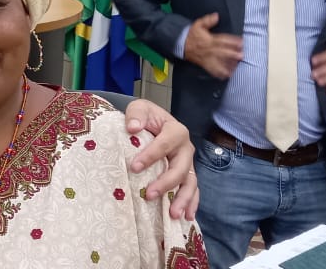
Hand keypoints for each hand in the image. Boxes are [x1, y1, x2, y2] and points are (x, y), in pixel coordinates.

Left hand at [124, 99, 198, 220]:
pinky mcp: (186, 175)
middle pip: (180, 168)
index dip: (150, 156)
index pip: (164, 144)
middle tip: (149, 195)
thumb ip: (136, 114)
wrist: (152, 122)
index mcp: (176, 131)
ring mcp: (187, 163)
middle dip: (166, 183)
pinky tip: (186, 217)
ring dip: (183, 199)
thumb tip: (133, 127)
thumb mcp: (139, 108)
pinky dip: (191, 204)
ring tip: (173, 214)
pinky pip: (192, 191)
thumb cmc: (145, 117)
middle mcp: (185, 149)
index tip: (134, 167)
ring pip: (190, 182)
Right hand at [182, 13, 242, 79]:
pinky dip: (219, 73)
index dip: (232, 41)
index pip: (223, 40)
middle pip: (222, 52)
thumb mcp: (198, 24)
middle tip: (241, 56)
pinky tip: (226, 75)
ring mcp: (207, 58)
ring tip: (236, 66)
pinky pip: (212, 69)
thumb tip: (216, 16)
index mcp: (210, 39)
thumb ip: (208, 20)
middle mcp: (209, 49)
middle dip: (232, 54)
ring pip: (218, 62)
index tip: (241, 42)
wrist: (181, 44)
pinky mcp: (205, 64)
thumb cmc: (191, 34)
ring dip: (227, 64)